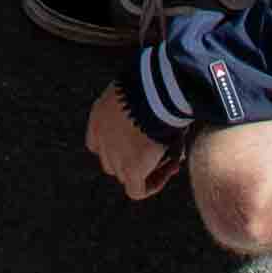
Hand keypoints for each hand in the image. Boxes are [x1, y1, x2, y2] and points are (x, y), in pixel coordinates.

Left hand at [87, 89, 182, 203]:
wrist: (156, 89)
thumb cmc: (156, 82)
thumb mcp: (141, 90)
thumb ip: (142, 107)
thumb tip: (160, 116)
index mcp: (99, 116)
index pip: (98, 143)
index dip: (118, 148)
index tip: (141, 142)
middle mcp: (101, 138)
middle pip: (113, 162)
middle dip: (136, 160)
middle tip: (161, 155)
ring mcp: (113, 155)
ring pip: (127, 175)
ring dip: (149, 170)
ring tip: (173, 157)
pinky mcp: (130, 168)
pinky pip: (136, 190)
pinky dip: (152, 185)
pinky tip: (170, 170)